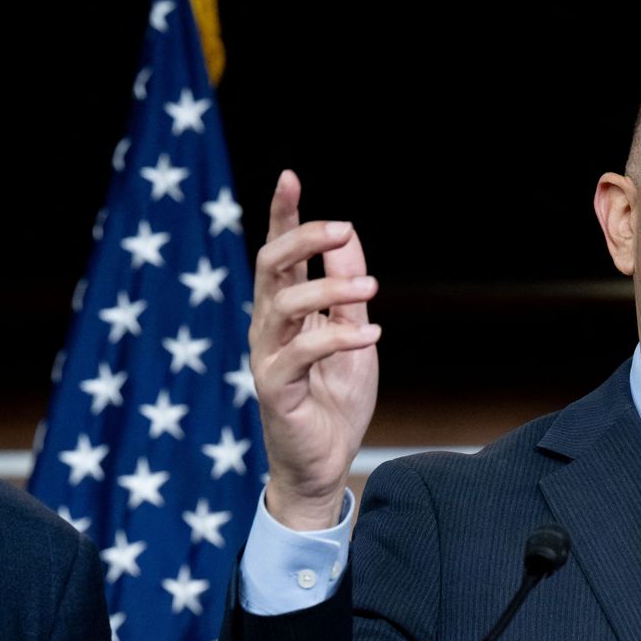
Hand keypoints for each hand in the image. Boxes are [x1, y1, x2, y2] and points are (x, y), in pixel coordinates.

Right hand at [250, 171, 380, 530]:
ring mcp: (268, 358)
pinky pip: (303, 352)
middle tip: (340, 230)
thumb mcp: (353, 334)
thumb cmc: (335, 401)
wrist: (325, 464)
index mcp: (285, 311)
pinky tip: (371, 335)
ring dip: (330, 289)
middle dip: (302, 238)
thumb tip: (347, 237)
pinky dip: (339, 337)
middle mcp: (269, 328)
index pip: (278, 254)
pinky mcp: (275, 389)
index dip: (283, 215)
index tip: (290, 176)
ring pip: (284, 304)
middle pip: (269, 266)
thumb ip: (347, 290)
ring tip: (372, 289)